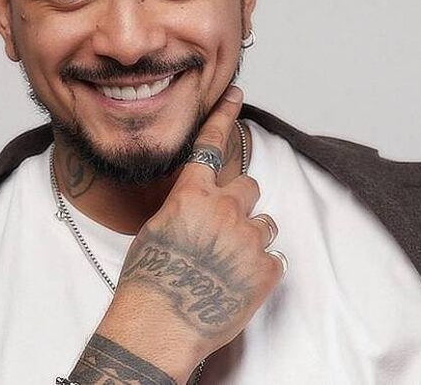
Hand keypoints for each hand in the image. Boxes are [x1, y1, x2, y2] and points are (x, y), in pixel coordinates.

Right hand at [89, 86, 285, 382]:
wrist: (160, 326)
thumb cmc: (148, 282)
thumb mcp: (155, 230)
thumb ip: (182, 209)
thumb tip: (194, 207)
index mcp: (192, 194)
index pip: (212, 143)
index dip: (225, 115)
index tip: (237, 95)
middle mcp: (225, 209)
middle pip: (248, 185)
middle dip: (239, 203)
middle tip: (221, 231)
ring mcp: (249, 238)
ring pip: (264, 222)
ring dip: (251, 236)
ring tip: (226, 264)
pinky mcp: (267, 270)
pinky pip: (272, 259)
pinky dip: (258, 270)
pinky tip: (235, 286)